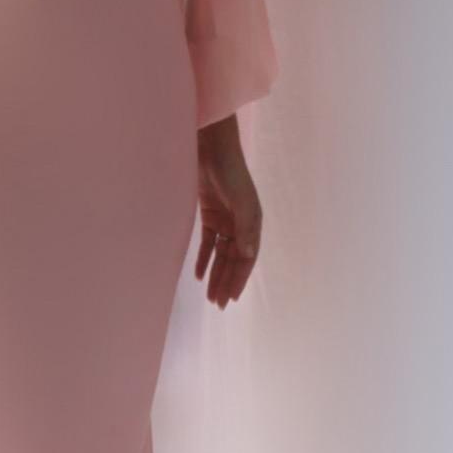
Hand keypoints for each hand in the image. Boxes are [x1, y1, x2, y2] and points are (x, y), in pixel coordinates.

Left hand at [192, 118, 262, 309]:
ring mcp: (225, 219)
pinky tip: (199, 275)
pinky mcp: (210, 213)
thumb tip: (248, 254)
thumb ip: (245, 227)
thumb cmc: (230, 171)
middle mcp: (241, 224)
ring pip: (221, 254)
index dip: (239, 279)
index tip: (229, 298)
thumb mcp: (241, 200)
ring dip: (216, 274)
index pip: (246, 258)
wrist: (211, 148)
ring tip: (209, 295)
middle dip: (226, 281)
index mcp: (253, 223)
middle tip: (217, 304)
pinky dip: (204, 258)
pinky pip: (209, 242)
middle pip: (233, 260)